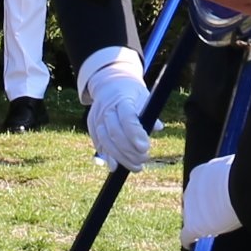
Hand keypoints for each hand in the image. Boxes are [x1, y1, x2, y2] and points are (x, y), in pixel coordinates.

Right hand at [79, 48, 154, 170]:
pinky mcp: (92, 126)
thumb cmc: (131, 93)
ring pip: (106, 141)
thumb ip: (149, 112)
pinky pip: (98, 144)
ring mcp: (96, 118)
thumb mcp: (144, 97)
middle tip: (145, 159)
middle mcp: (106, 108)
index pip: (127, 118)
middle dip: (130, 150)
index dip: (135, 134)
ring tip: (137, 167)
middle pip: (115, 133)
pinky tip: (116, 166)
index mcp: (121, 99)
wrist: (109, 84)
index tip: (145, 148)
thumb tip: (158, 127)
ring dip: (121, 157)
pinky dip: (107, 157)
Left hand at [181, 153, 241, 240]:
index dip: (209, 193)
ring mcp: (190, 208)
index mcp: (200, 173)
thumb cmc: (244, 175)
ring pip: (191, 217)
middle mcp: (191, 189)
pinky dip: (188, 240)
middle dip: (203, 207)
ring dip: (199, 221)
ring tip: (211, 228)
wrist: (240, 188)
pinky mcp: (193, 225)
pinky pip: (186, 235)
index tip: (218, 197)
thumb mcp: (235, 167)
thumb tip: (244, 172)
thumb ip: (232, 172)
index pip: (200, 185)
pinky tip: (190, 244)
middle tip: (218, 214)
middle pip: (194, 202)